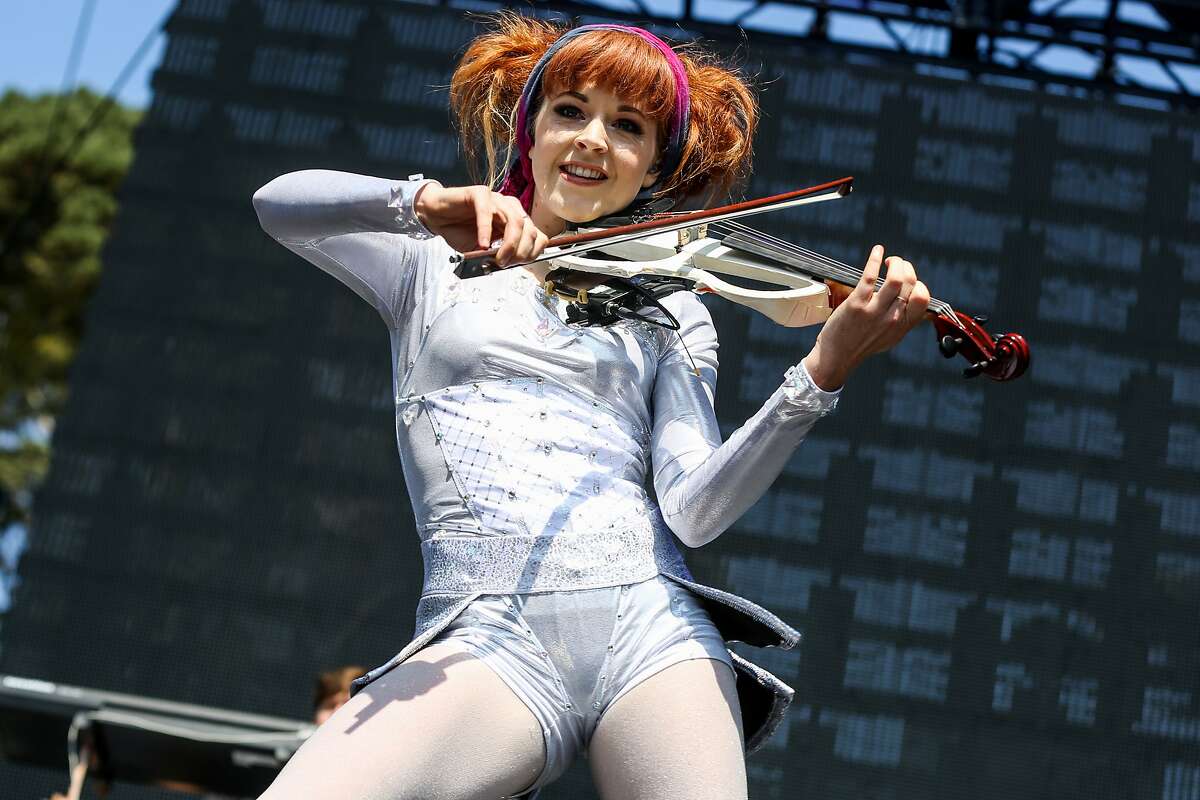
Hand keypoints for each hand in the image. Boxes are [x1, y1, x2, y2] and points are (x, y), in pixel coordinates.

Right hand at [413, 184, 548, 265]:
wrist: (437, 216)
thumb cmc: (461, 231)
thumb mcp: (485, 250)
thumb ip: (499, 254)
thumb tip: (511, 263)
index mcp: (516, 220)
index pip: (538, 236)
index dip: (532, 252)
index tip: (518, 264)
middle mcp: (510, 207)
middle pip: (529, 229)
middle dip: (520, 251)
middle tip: (505, 263)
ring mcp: (496, 199)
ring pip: (514, 220)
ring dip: (508, 244)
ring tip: (497, 258)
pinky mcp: (478, 194)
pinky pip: (487, 211)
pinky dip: (486, 230)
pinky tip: (482, 244)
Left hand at [803, 244, 929, 389]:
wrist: (837, 357)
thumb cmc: (863, 344)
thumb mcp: (891, 337)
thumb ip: (905, 322)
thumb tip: (923, 310)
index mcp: (903, 325)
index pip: (923, 299)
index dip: (919, 284)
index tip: (909, 280)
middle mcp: (892, 318)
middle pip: (911, 284)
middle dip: (907, 267)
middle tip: (897, 265)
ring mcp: (874, 311)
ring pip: (896, 279)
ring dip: (896, 263)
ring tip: (890, 260)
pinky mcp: (856, 304)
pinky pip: (870, 277)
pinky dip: (875, 259)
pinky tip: (878, 251)